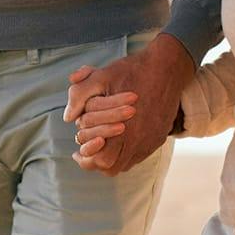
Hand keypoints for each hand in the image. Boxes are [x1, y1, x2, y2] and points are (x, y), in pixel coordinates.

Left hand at [63, 33, 194, 174]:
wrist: (166, 67)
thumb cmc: (131, 71)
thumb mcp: (101, 77)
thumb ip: (79, 95)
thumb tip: (67, 117)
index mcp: (122, 128)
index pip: (100, 159)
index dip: (85, 158)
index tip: (76, 153)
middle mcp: (138, 139)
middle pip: (111, 167)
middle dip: (95, 162)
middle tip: (84, 153)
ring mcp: (150, 140)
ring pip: (126, 164)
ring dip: (110, 159)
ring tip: (99, 148)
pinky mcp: (158, 137)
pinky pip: (139, 155)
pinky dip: (125, 153)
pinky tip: (117, 140)